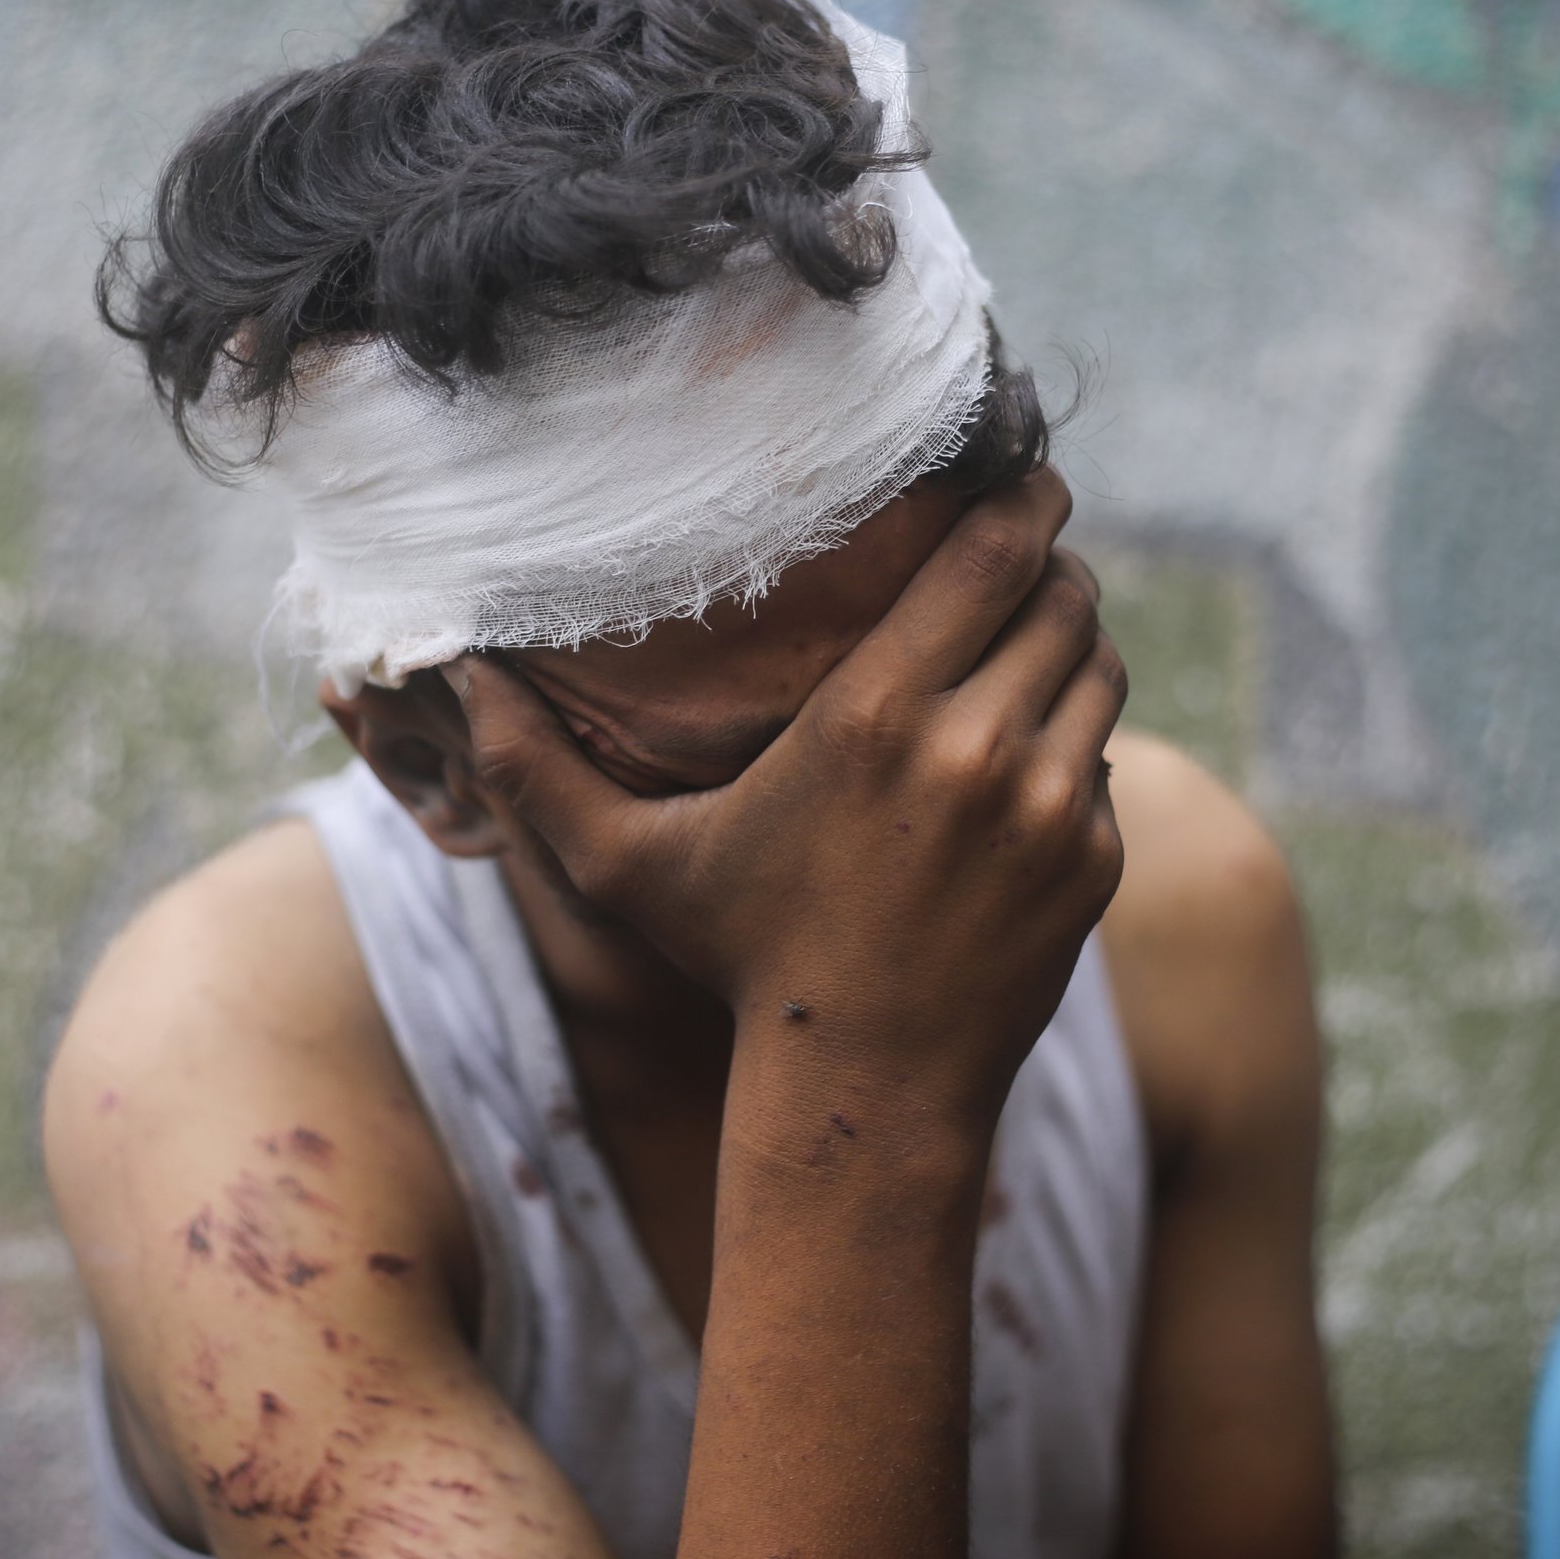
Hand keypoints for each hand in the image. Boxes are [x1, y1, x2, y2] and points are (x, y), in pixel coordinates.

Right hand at [450, 468, 1126, 1127]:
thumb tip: (453, 673)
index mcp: (874, 716)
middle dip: (1051, 562)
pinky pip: (1106, 757)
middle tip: (1025, 551)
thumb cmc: (741, 961)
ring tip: (1033, 636)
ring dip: (1072, 641)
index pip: (990, 557)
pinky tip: (1030, 754)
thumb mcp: (629, 866)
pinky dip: (1077, 740)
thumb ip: (536, 771)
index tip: (1025, 472)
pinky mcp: (1093, 861)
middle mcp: (977, 747)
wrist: (866, 1085)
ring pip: (1096, 666)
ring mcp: (1052, 807)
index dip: (1023, 499)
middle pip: (1062, 595)